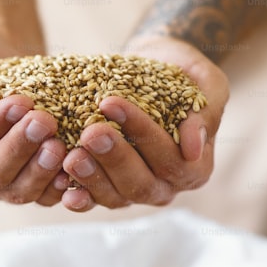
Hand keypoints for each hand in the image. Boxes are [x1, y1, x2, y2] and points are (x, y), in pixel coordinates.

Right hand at [0, 36, 69, 204]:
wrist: (5, 66)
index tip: (18, 103)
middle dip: (19, 148)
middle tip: (44, 121)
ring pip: (18, 191)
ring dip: (41, 170)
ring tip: (59, 143)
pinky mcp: (29, 189)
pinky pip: (45, 197)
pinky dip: (61, 185)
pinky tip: (74, 163)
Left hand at [59, 35, 228, 210]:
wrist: (150, 67)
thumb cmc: (181, 71)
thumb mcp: (205, 81)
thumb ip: (205, 112)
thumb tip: (193, 147)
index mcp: (195, 166)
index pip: (172, 159)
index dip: (143, 134)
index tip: (112, 103)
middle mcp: (167, 186)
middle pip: (141, 184)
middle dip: (114, 158)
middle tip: (90, 132)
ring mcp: (134, 190)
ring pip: (115, 196)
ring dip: (92, 178)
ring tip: (71, 156)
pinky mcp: (107, 188)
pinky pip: (93, 200)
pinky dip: (78, 195)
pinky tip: (60, 184)